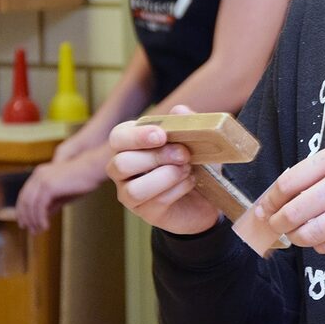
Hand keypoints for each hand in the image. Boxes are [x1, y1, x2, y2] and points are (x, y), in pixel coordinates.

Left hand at [16, 150, 107, 232]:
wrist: (93, 169)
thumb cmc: (83, 180)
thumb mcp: (64, 194)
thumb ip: (52, 203)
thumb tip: (43, 216)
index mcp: (40, 173)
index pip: (25, 194)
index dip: (22, 210)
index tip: (25, 222)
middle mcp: (38, 175)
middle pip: (25, 200)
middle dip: (26, 217)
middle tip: (30, 230)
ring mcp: (42, 180)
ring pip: (31, 205)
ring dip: (34, 220)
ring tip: (38, 231)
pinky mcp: (48, 187)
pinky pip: (39, 207)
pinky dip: (40, 219)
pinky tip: (45, 226)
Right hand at [105, 103, 221, 235]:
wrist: (206, 196)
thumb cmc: (193, 162)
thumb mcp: (195, 139)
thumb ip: (187, 122)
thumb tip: (179, 110)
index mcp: (130, 145)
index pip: (118, 137)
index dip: (137, 136)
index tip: (162, 135)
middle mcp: (123, 170)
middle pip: (121, 163)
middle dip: (156, 157)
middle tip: (184, 154)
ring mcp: (130, 194)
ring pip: (134, 189)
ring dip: (166, 177)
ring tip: (187, 170)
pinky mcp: (146, 212)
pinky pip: (155, 202)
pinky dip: (177, 190)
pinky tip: (191, 182)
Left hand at [258, 146, 324, 254]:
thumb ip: (317, 173)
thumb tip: (281, 196)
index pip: (287, 183)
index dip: (269, 200)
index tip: (263, 207)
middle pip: (292, 213)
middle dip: (276, 223)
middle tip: (273, 224)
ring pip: (307, 235)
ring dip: (296, 237)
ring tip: (297, 232)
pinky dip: (318, 245)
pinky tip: (323, 236)